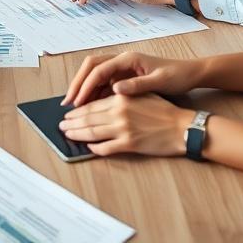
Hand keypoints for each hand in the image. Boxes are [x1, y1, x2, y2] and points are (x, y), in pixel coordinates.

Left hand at [60, 93, 192, 156]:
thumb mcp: (141, 94)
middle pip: (87, 118)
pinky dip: (95, 148)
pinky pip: (106, 148)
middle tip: (61, 125)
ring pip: (92, 133)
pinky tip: (89, 147)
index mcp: (121, 98)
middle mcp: (119, 112)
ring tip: (68, 135)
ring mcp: (123, 129)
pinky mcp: (129, 144)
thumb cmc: (163, 110)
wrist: (182, 127)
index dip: (77, 110)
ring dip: (77, 135)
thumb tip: (102, 99)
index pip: (91, 104)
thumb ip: (121, 95)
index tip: (68, 113)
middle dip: (71, 123)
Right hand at [63, 51, 205, 106]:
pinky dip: (94, 95)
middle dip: (78, 83)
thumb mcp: (160, 81)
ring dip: (84, 90)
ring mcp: (122, 69)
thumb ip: (138, 85)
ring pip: (95, 76)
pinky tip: (90, 109)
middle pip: (91, 68)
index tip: (78, 100)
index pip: (99, 68)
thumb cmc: (177, 75)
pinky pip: (103, 84)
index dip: (86, 84)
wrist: (190, 74)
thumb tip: (115, 89)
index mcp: (128, 59)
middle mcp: (122, 61)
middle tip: (68, 102)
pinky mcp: (124, 78)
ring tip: (75, 108)